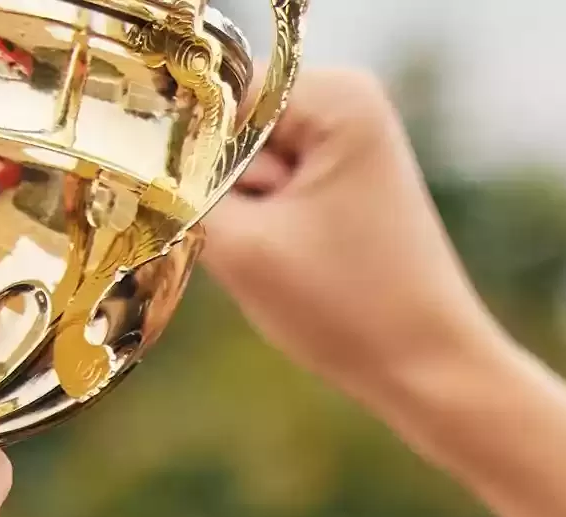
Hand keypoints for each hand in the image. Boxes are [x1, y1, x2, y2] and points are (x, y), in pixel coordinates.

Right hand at [199, 70, 501, 417]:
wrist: (434, 373)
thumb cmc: (351, 311)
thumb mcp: (237, 244)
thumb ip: (174, 190)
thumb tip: (130, 161)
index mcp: (336, 96)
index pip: (210, 94)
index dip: (188, 154)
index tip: (215, 212)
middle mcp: (348, 101)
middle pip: (227, 128)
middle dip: (224, 189)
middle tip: (270, 246)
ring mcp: (349, 143)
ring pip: (242, 167)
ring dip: (243, 218)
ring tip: (289, 260)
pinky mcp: (345, 184)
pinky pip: (270, 194)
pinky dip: (263, 230)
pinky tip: (296, 265)